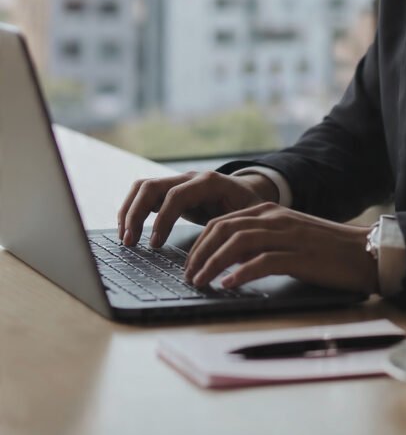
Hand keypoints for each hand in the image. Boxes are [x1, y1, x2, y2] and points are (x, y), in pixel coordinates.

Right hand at [117, 171, 276, 247]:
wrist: (248, 192)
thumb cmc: (249, 207)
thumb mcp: (250, 217)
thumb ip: (238, 231)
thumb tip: (228, 256)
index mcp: (209, 182)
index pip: (176, 195)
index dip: (163, 219)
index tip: (155, 244)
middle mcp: (189, 178)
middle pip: (152, 186)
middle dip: (136, 214)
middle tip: (130, 243)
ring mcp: (177, 182)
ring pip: (142, 187)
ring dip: (129, 211)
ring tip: (125, 239)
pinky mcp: (169, 191)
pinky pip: (143, 195)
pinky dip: (132, 210)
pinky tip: (128, 231)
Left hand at [184, 204, 379, 294]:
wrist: (364, 251)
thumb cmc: (326, 249)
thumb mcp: (288, 238)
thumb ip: (261, 242)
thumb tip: (229, 260)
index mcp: (270, 212)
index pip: (223, 222)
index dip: (201, 243)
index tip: (190, 263)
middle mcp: (275, 219)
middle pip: (224, 229)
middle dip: (200, 253)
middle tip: (188, 276)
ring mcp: (287, 236)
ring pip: (238, 243)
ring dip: (213, 263)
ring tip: (200, 282)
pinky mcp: (299, 256)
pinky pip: (263, 261)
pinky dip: (241, 272)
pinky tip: (229, 284)